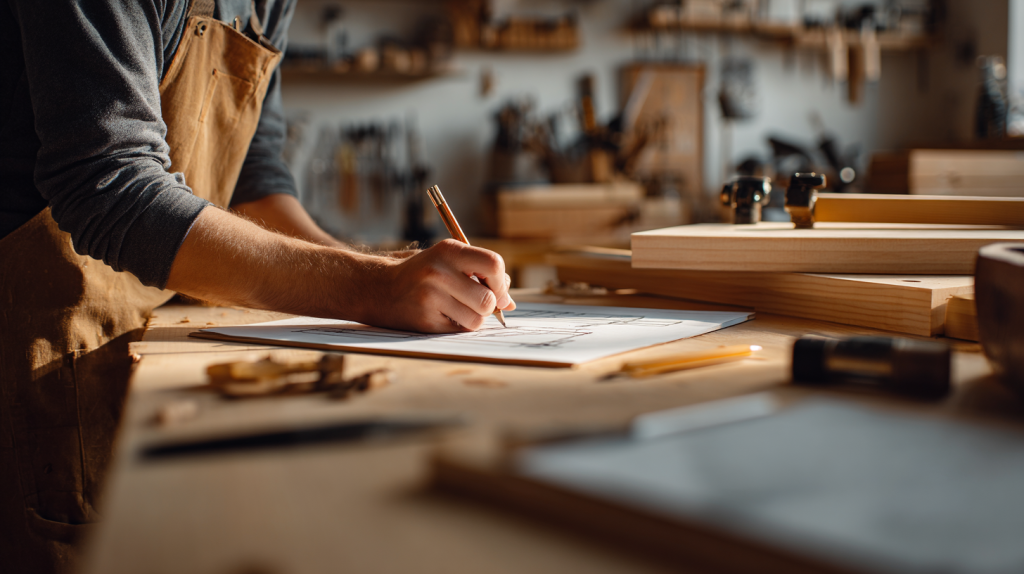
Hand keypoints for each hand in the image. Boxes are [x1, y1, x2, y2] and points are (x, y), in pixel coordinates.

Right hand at [364, 239, 515, 332]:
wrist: (378, 287)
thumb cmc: (423, 273)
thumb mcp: (449, 262)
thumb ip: (481, 275)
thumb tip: (510, 303)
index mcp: (449, 251)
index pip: (493, 264)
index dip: (502, 283)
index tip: (499, 293)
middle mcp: (439, 271)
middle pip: (488, 299)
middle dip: (489, 306)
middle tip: (476, 303)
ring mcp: (430, 296)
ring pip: (476, 320)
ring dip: (473, 319)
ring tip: (457, 309)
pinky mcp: (424, 319)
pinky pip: (459, 331)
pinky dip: (457, 327)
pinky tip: (442, 315)